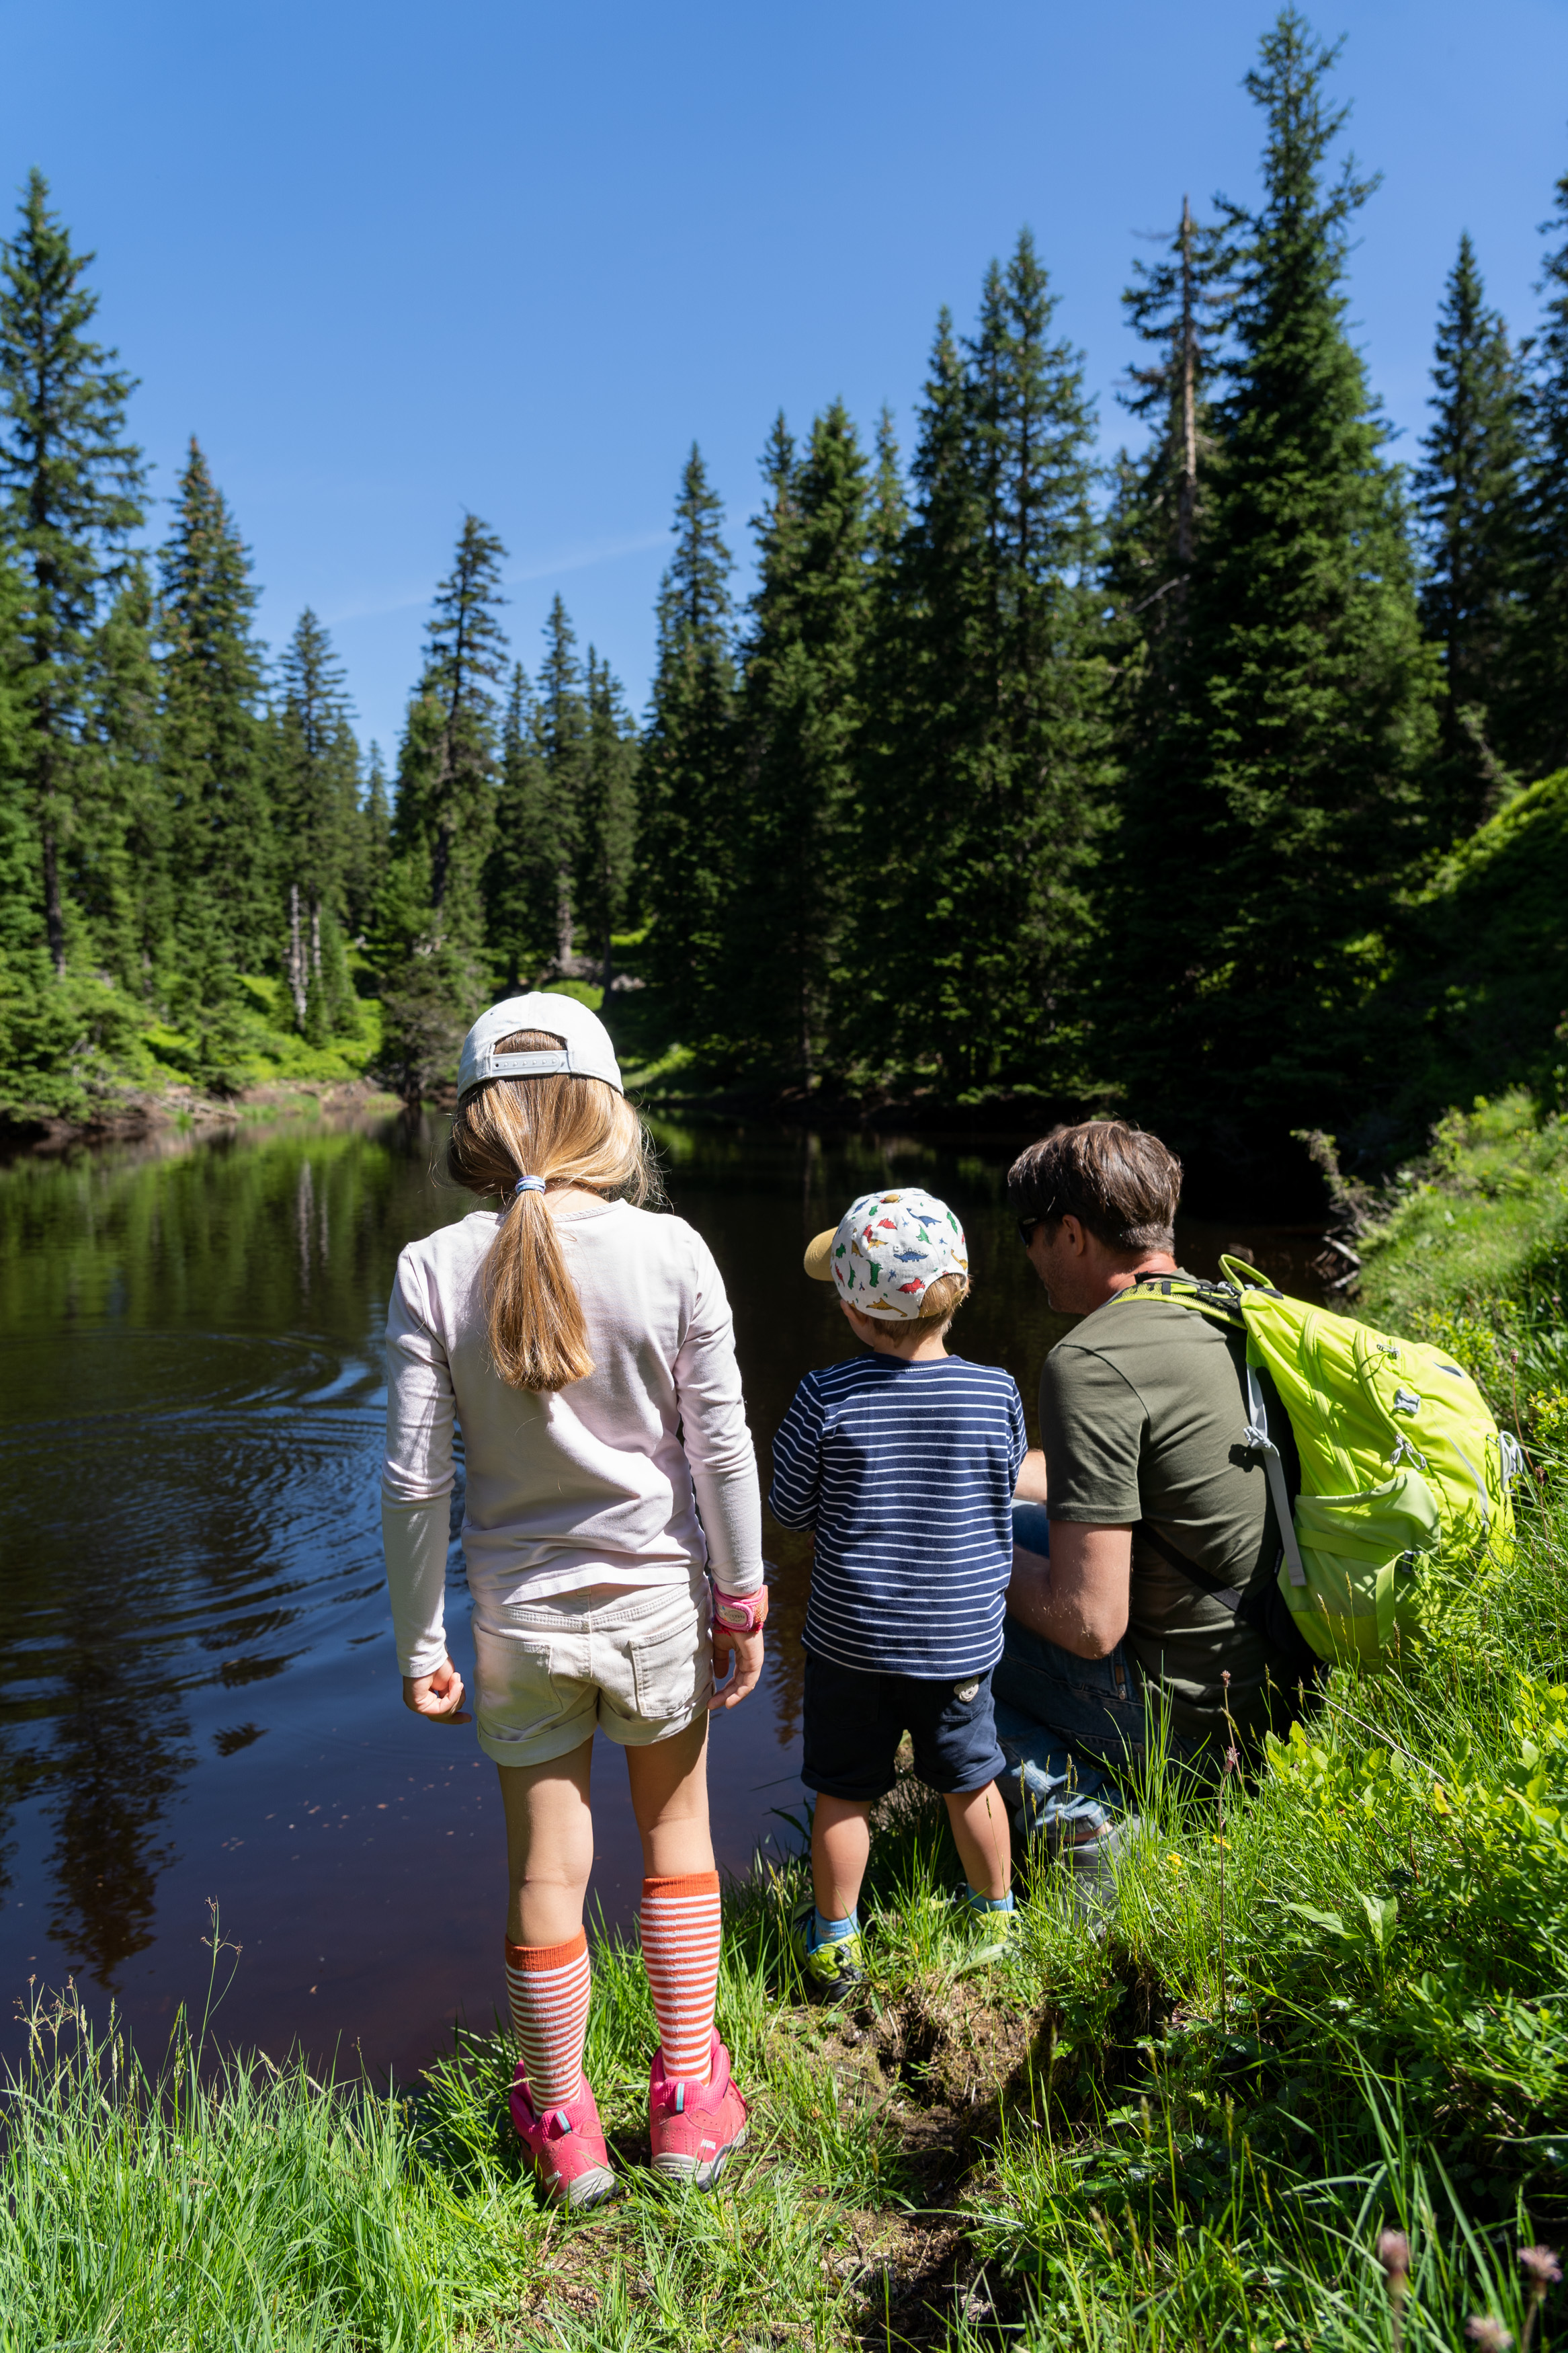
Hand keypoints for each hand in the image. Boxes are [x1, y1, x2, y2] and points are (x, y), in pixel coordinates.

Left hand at [402, 1656, 470, 1724]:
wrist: (429, 1653)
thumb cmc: (438, 1663)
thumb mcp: (448, 1683)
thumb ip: (450, 1695)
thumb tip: (457, 1704)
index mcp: (425, 1698)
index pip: (440, 1712)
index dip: (454, 1717)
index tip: (468, 1718)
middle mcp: (419, 1703)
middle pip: (442, 1716)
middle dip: (456, 1713)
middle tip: (468, 1718)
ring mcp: (417, 1705)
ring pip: (443, 1713)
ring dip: (456, 1696)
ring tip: (457, 1681)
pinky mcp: (418, 1704)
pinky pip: (440, 1709)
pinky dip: (452, 1697)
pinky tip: (456, 1684)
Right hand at [709, 1586, 768, 1712]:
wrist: (734, 1612)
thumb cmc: (727, 1623)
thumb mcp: (720, 1645)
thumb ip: (720, 1660)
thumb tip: (719, 1677)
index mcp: (742, 1656)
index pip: (734, 1677)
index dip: (724, 1689)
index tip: (711, 1698)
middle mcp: (749, 1661)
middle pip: (738, 1684)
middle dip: (725, 1695)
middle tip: (712, 1704)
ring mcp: (754, 1662)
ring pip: (743, 1686)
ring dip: (730, 1697)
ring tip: (718, 1705)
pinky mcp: (755, 1662)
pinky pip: (748, 1683)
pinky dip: (739, 1694)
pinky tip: (729, 1701)